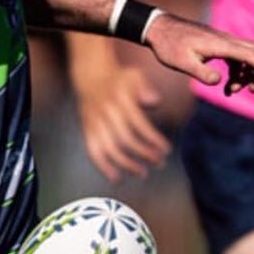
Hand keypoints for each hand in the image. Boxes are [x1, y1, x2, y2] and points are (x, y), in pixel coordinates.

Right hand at [75, 62, 171, 182]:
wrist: (90, 76)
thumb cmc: (120, 80)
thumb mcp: (134, 76)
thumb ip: (146, 88)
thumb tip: (154, 102)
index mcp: (120, 99)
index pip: (139, 124)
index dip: (153, 140)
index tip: (166, 150)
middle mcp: (106, 112)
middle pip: (126, 139)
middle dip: (144, 154)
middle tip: (159, 163)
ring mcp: (94, 123)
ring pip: (110, 149)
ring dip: (127, 165)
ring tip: (142, 173)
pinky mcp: (87, 131)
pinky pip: (93, 152)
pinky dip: (103, 167)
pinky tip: (116, 178)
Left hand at [145, 11, 253, 96]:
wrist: (160, 29)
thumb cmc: (170, 46)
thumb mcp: (182, 63)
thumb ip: (201, 72)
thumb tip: (219, 81)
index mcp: (220, 44)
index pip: (249, 55)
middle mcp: (226, 41)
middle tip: (248, 90)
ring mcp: (224, 42)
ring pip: (249, 56)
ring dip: (247, 75)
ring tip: (231, 91)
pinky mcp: (220, 45)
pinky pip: (239, 58)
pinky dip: (239, 72)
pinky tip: (228, 85)